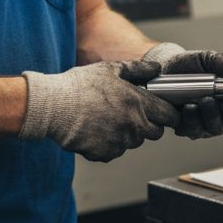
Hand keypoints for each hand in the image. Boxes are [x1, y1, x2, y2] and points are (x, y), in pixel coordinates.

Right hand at [19, 60, 177, 161]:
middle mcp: (133, 125)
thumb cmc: (79, 85)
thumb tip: (156, 69)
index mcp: (138, 103)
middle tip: (133, 114)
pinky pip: (115, 151)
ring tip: (108, 119)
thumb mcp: (110, 69)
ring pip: (134, 142)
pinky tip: (97, 130)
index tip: (165, 113)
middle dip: (149, 125)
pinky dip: (110, 144)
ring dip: (128, 134)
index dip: (169, 114)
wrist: (53, 107)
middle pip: (155, 133)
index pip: (169, 116)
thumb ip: (138, 69)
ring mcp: (120, 142)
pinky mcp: (105, 154)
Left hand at [144, 42, 222, 138]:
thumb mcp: (207, 59)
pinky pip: (193, 130)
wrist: (165, 68)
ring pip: (216, 128)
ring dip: (213, 116)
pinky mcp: (188, 128)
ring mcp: (206, 123)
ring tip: (205, 100)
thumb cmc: (191, 65)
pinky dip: (192, 120)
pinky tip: (189, 108)